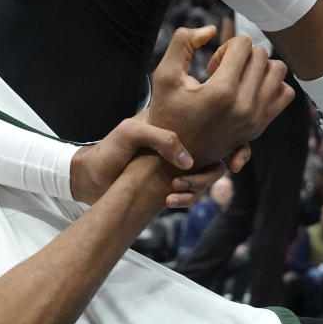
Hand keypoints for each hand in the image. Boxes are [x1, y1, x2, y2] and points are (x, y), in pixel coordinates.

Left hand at [70, 112, 226, 206]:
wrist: (90, 179)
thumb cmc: (108, 150)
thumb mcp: (129, 133)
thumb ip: (159, 137)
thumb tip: (188, 160)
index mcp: (176, 123)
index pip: (214, 124)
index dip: (231, 140)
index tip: (232, 159)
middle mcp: (182, 144)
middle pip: (220, 154)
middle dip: (220, 168)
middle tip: (210, 176)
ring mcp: (179, 167)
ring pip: (207, 178)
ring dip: (199, 186)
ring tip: (176, 188)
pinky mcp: (172, 186)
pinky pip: (191, 195)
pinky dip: (187, 199)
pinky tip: (170, 200)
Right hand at [146, 28, 293, 171]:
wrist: (173, 159)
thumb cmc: (166, 114)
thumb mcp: (164, 75)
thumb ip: (183, 42)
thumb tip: (212, 29)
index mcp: (221, 92)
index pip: (243, 45)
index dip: (226, 47)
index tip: (212, 64)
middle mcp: (244, 106)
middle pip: (261, 55)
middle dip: (241, 56)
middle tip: (222, 72)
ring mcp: (255, 118)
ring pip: (278, 71)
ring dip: (259, 68)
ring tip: (237, 80)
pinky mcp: (260, 127)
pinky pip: (285, 94)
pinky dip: (271, 86)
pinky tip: (248, 92)